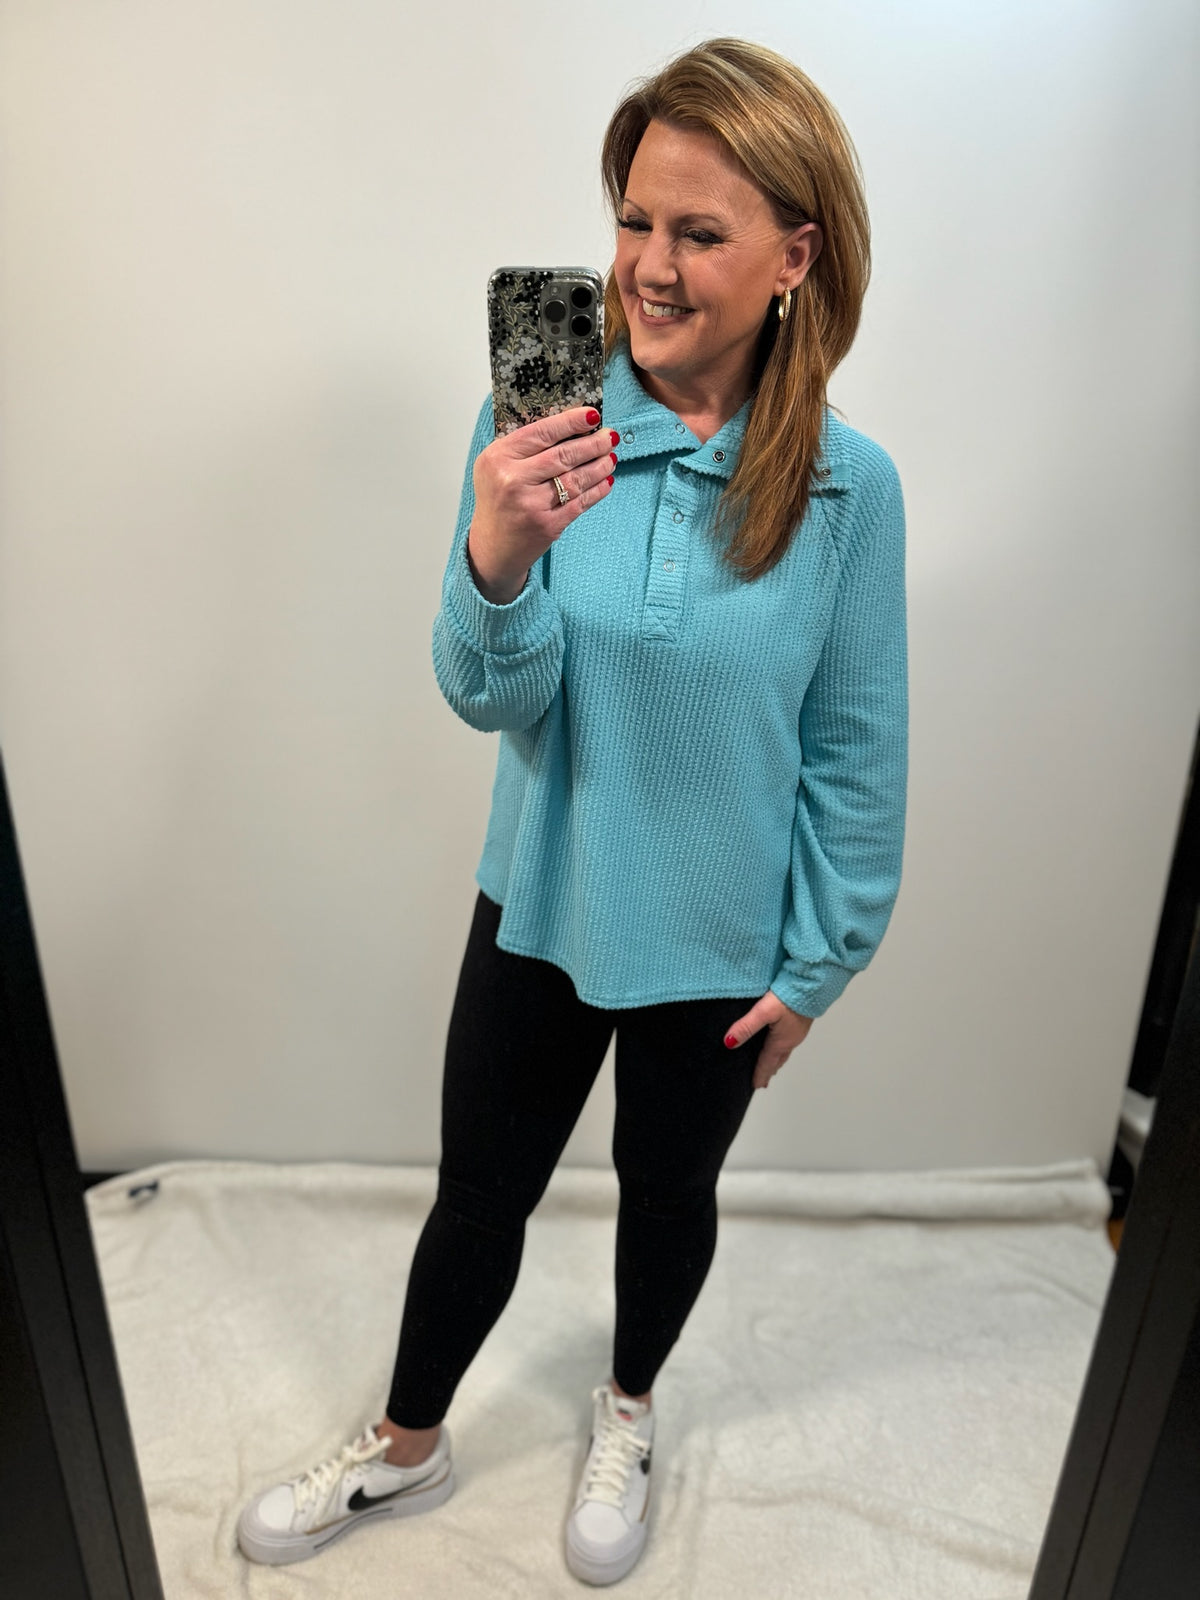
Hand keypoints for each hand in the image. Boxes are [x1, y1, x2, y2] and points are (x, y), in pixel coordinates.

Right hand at [468, 406, 617, 601]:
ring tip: (611, 456)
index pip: (541, 432)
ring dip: (599, 466)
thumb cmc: (498, 500)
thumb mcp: (497, 466)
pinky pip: (580, 503)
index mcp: (498, 458)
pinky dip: (597, 491)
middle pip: (563, 455)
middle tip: (610, 436)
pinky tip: (607, 481)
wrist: (493, 546)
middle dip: (593, 444)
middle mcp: (512, 480)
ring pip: (575, 479)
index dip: (571, 422)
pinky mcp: (547, 526)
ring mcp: (531, 505)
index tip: (593, 415)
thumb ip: (524, 446)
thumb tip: (569, 425)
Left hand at [724, 992, 813, 1089]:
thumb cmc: (790, 997)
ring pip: (785, 1050)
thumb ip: (746, 1026)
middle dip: (769, 1070)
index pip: (767, 1063)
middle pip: (778, 1060)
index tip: (756, 1086)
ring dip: (777, 1059)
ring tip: (772, 1064)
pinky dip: (783, 1047)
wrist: (813, 984)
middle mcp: (791, 1039)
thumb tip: (729, 1042)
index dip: (760, 1074)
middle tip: (763, 1080)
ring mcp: (798, 1031)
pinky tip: (782, 1040)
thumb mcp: (764, 1012)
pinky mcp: (802, 1020)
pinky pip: (791, 1040)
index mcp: (781, 1041)